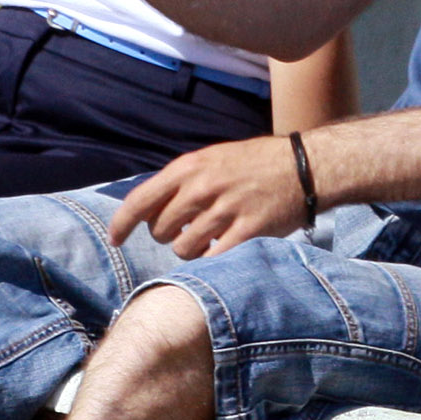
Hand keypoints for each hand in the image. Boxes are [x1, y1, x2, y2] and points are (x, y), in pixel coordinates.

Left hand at [108, 138, 310, 260]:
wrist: (305, 166)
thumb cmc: (254, 163)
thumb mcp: (211, 159)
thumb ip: (181, 182)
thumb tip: (149, 212)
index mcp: (189, 168)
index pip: (140, 200)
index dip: (122, 224)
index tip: (115, 239)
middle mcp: (203, 188)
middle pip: (161, 230)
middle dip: (167, 236)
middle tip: (186, 230)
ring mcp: (226, 210)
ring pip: (185, 249)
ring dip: (191, 251)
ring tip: (208, 238)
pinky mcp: (249, 231)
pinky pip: (215, 260)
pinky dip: (213, 260)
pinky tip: (223, 249)